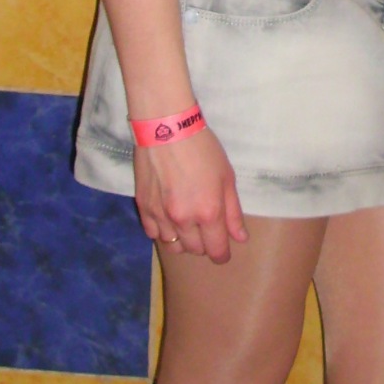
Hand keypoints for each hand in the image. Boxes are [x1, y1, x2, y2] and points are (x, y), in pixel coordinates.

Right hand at [133, 125, 247, 263]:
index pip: (216, 251)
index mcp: (208, 212)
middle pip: (195, 250)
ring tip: (187, 222)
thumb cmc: (203, 149)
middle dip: (204, 243)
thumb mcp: (227, 177)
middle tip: (206, 226)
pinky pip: (153, 234)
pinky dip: (163, 231)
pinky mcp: (143, 207)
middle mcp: (183, 220)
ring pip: (173, 245)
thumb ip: (233, 212)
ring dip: (183, 239)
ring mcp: (160, 215)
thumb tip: (240, 238)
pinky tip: (169, 217)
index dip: (222, 254)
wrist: (166, 128)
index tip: (223, 251)